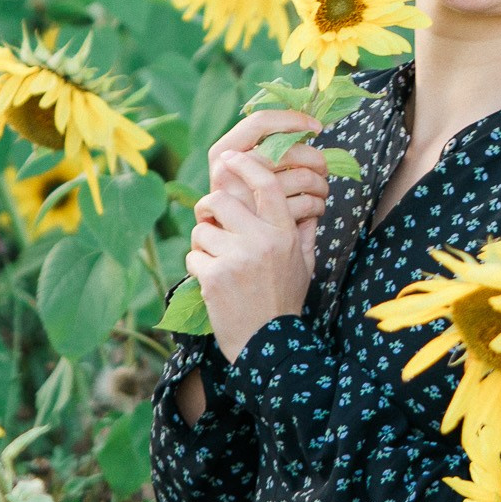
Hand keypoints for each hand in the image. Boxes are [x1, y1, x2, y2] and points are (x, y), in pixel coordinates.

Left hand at [187, 151, 314, 362]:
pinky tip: (213, 284)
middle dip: (210, 207)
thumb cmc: (284, 301)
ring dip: (204, 244)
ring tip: (217, 262)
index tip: (230, 157)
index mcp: (284, 234)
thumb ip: (302, 230)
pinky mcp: (213, 277)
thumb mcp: (304, 263)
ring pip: (202, 230)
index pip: (267, 184)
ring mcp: (236, 259)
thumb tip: (306, 201)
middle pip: (222, 199)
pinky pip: (193, 256)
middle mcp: (262, 242)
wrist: (268, 344)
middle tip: (211, 220)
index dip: (247, 165)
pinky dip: (198, 268)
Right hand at [201, 108, 329, 261]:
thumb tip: (310, 128)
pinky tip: (314, 213)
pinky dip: (318, 207)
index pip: (259, 122)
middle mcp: (228, 174)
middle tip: (322, 169)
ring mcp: (248, 200)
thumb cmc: (242, 218)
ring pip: (303, 177)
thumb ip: (266, 156)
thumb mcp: (242, 181)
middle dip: (315, 158)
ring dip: (321, 185)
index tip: (316, 127)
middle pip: (288, 150)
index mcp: (223, 155)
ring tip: (320, 193)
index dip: (291, 119)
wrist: (237, 269)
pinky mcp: (266, 225)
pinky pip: (308, 205)